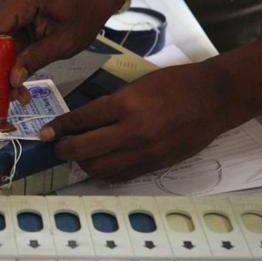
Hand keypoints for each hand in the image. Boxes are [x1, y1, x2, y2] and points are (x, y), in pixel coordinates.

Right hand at [0, 0, 130, 105]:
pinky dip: (6, 67)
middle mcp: (6, 2)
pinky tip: (15, 88)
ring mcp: (8, 12)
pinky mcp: (14, 22)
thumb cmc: (88, 7)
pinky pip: (2, 46)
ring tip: (7, 99)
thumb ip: (36, 59)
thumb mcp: (66, 39)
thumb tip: (12, 81)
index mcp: (19, 0)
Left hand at [39, 63, 249, 180]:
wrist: (215, 98)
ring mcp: (145, 152)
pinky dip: (104, 173)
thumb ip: (111, 105)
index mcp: (126, 104)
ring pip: (99, 168)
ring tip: (79, 156)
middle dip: (64, 150)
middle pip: (84, 149)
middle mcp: (132, 131)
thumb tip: (83, 122)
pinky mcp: (155, 165)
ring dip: (83, 164)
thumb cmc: (175, 84)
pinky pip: (121, 176)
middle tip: (57, 147)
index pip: (81, 120)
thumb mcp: (137, 86)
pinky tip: (100, 165)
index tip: (46, 132)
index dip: (58, 127)